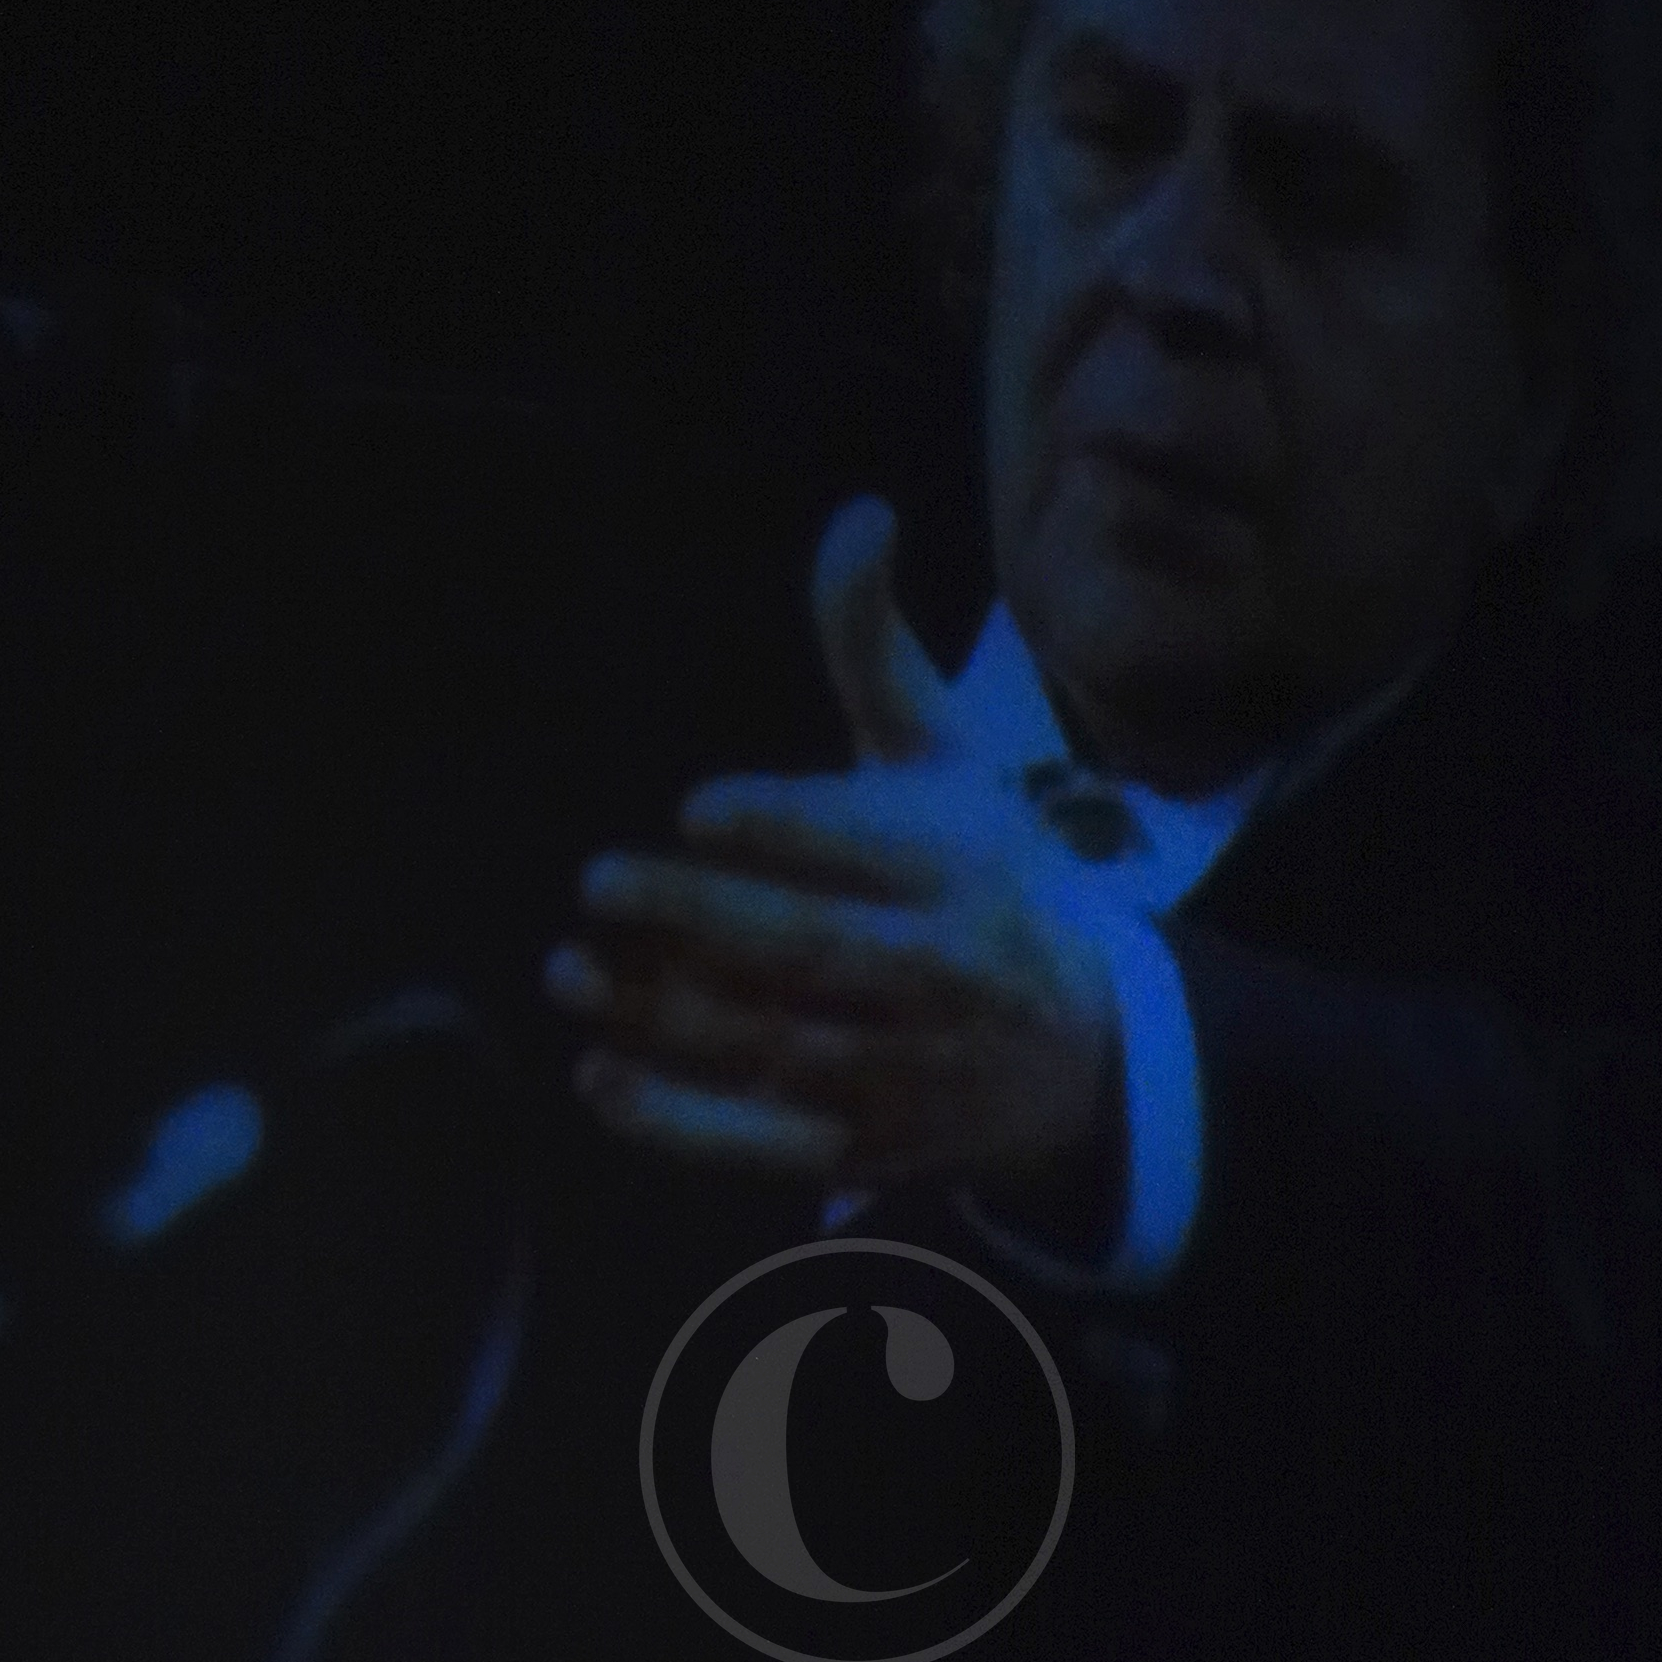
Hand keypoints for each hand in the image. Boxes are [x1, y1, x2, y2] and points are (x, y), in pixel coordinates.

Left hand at [547, 498, 1120, 1191]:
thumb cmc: (988, 873)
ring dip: (667, 1015)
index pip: (873, 845)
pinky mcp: (868, 1148)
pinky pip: (765, 1144)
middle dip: (703, 918)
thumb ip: (876, 649)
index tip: (697, 806)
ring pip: (778, 1046)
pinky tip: (599, 1079)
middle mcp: (942, 973)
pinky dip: (680, 1123)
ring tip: (573, 971)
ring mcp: (905, 1073)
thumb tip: (857, 513)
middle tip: (599, 882)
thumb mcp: (950, 755)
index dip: (786, 826)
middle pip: (814, 947)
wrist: (1088, 1055)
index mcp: (965, 866)